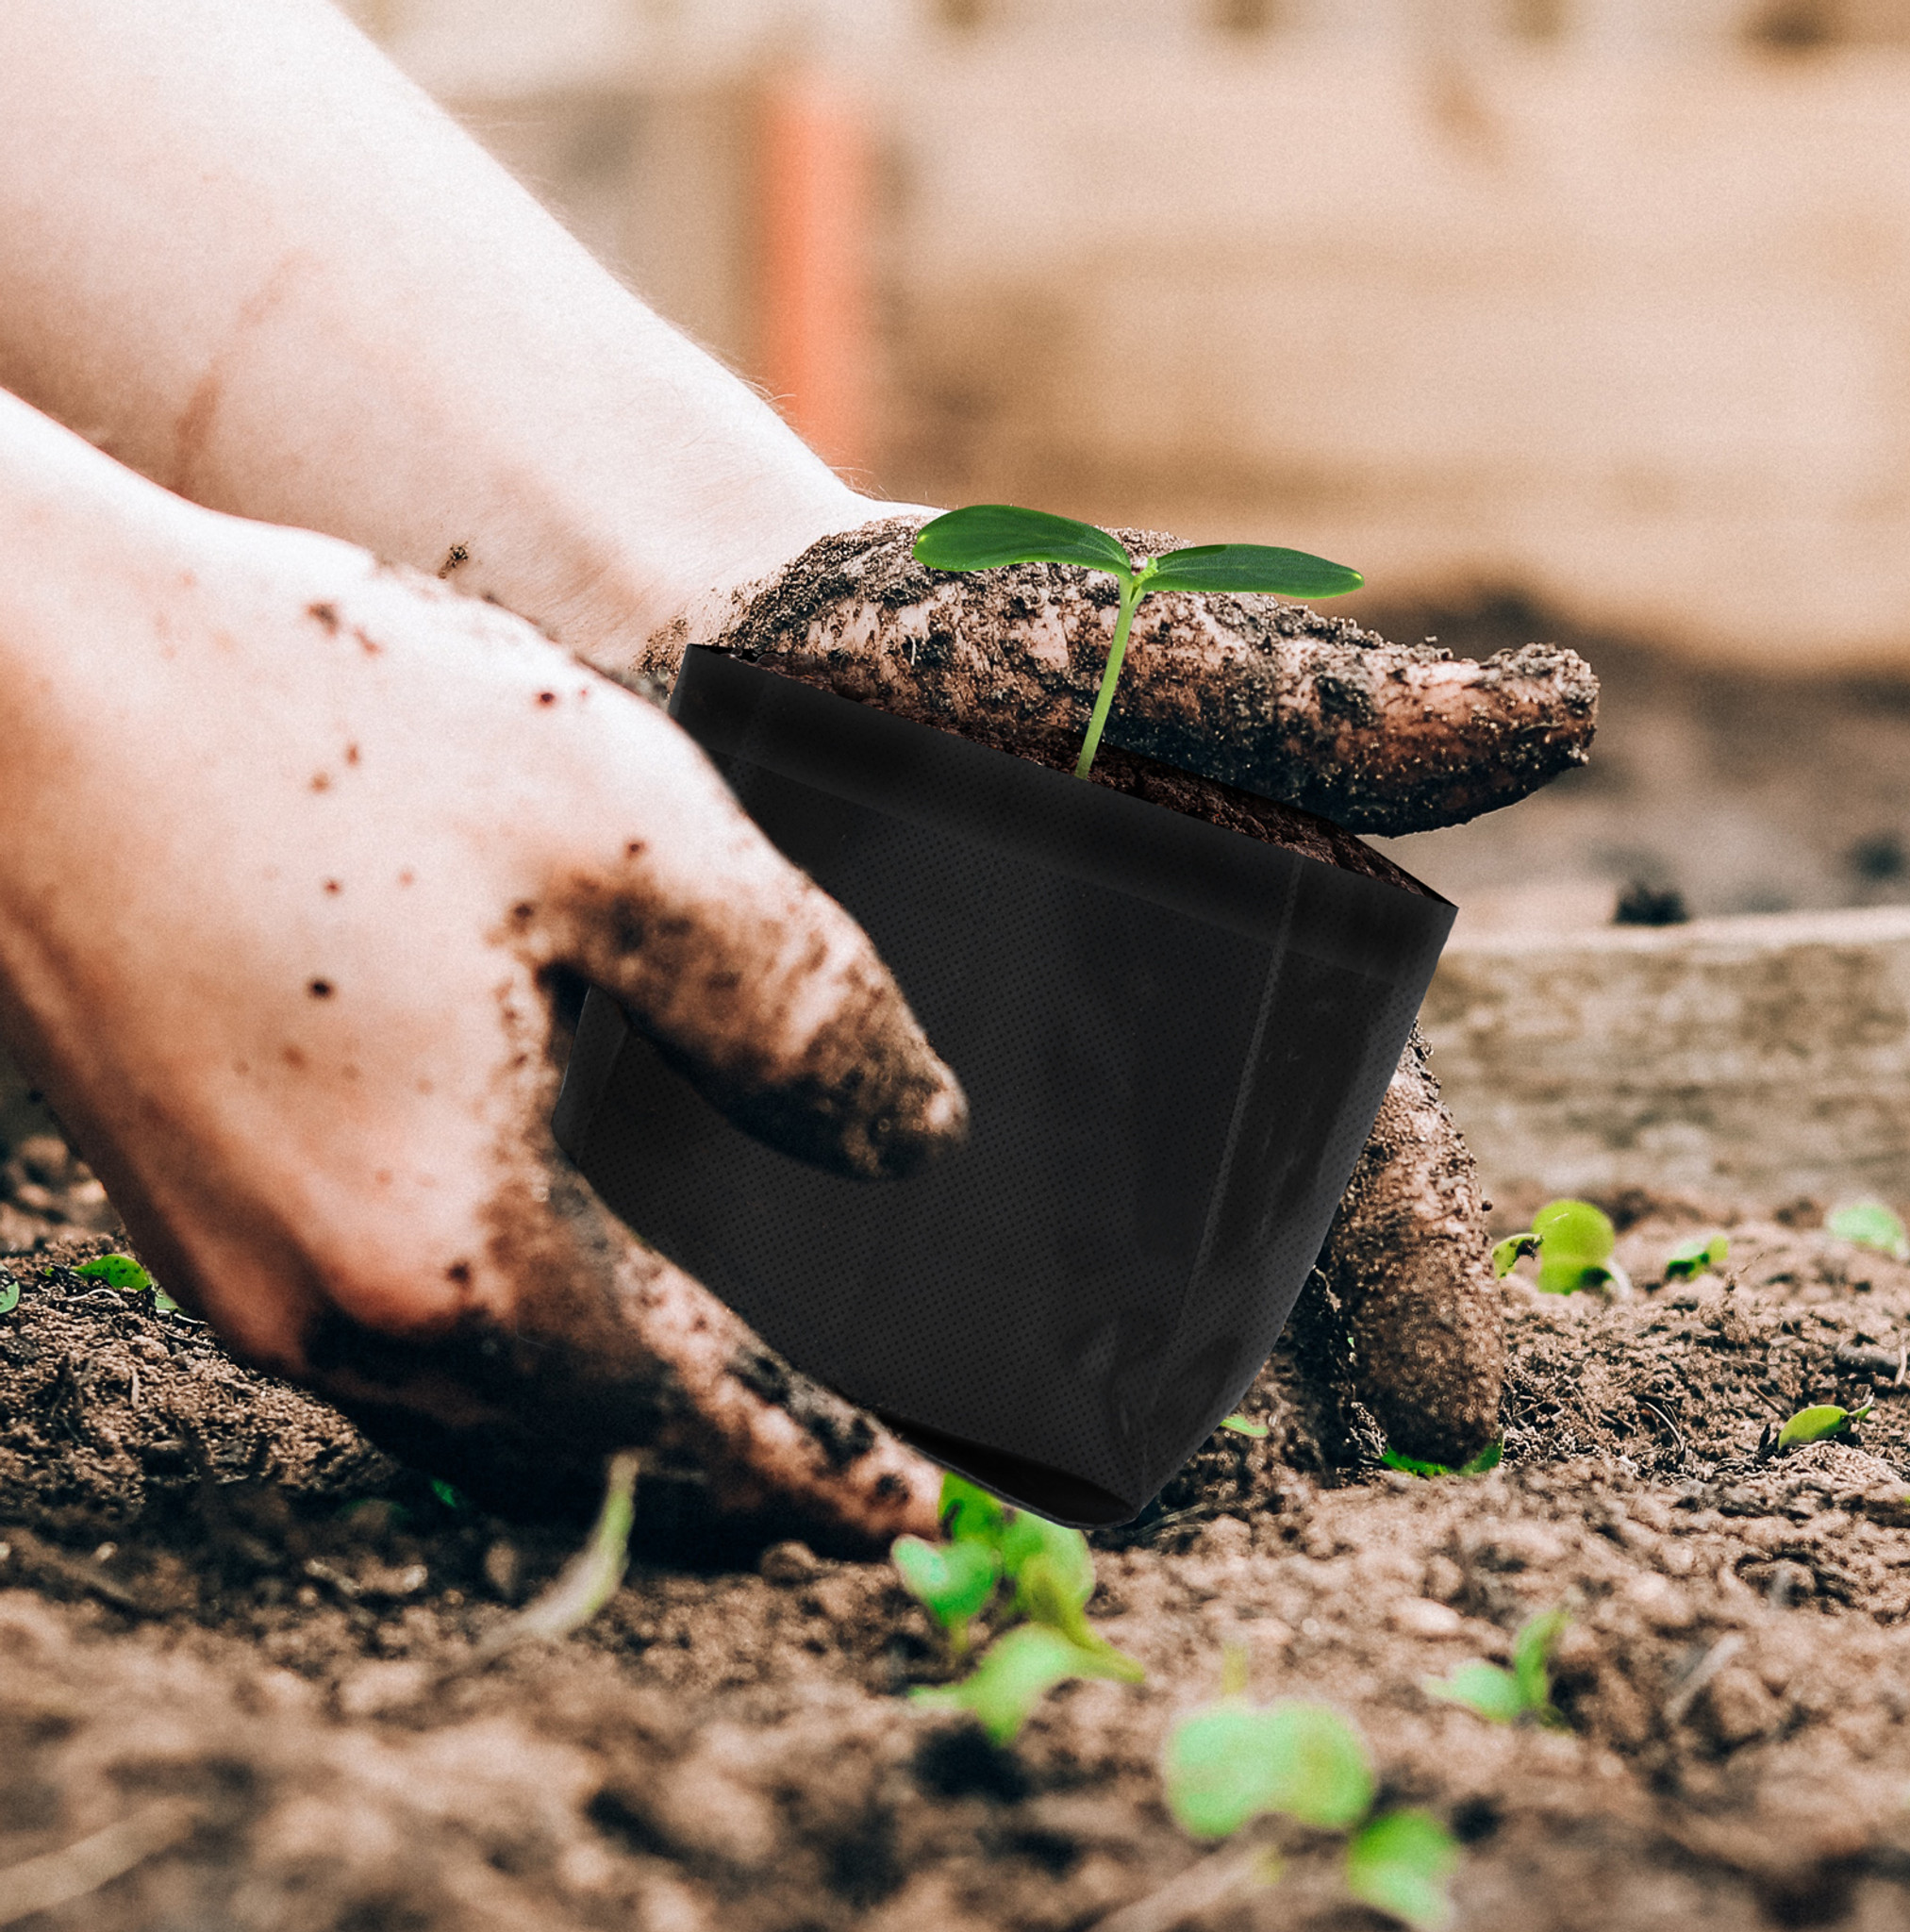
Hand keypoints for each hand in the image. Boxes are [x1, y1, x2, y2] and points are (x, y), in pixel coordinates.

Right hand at [0, 402, 962, 1546]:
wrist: (13, 668)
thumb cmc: (318, 726)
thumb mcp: (627, 838)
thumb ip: (796, 1006)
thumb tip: (910, 1139)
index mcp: (445, 1245)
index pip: (682, 1415)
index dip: (811, 1463)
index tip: (906, 1506)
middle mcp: (319, 1303)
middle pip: (567, 1452)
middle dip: (712, 1477)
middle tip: (825, 1483)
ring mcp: (229, 1263)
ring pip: (462, 1418)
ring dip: (602, 1430)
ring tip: (706, 1415)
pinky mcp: (183, 1196)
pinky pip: (379, 1342)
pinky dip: (499, 1360)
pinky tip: (542, 1300)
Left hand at [650, 516, 1597, 1470]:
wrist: (712, 633)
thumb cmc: (955, 630)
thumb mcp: (1129, 649)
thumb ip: (1315, 708)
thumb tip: (1567, 713)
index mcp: (1236, 948)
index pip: (1356, 1124)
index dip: (1413, 1261)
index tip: (1444, 1415)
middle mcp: (1128, 1049)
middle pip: (1234, 1230)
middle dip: (1286, 1358)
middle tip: (1313, 1504)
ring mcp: (985, 1102)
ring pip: (1083, 1276)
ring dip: (1112, 1382)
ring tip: (1117, 1494)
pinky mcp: (841, 1128)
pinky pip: (898, 1265)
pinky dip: (920, 1346)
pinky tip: (913, 1422)